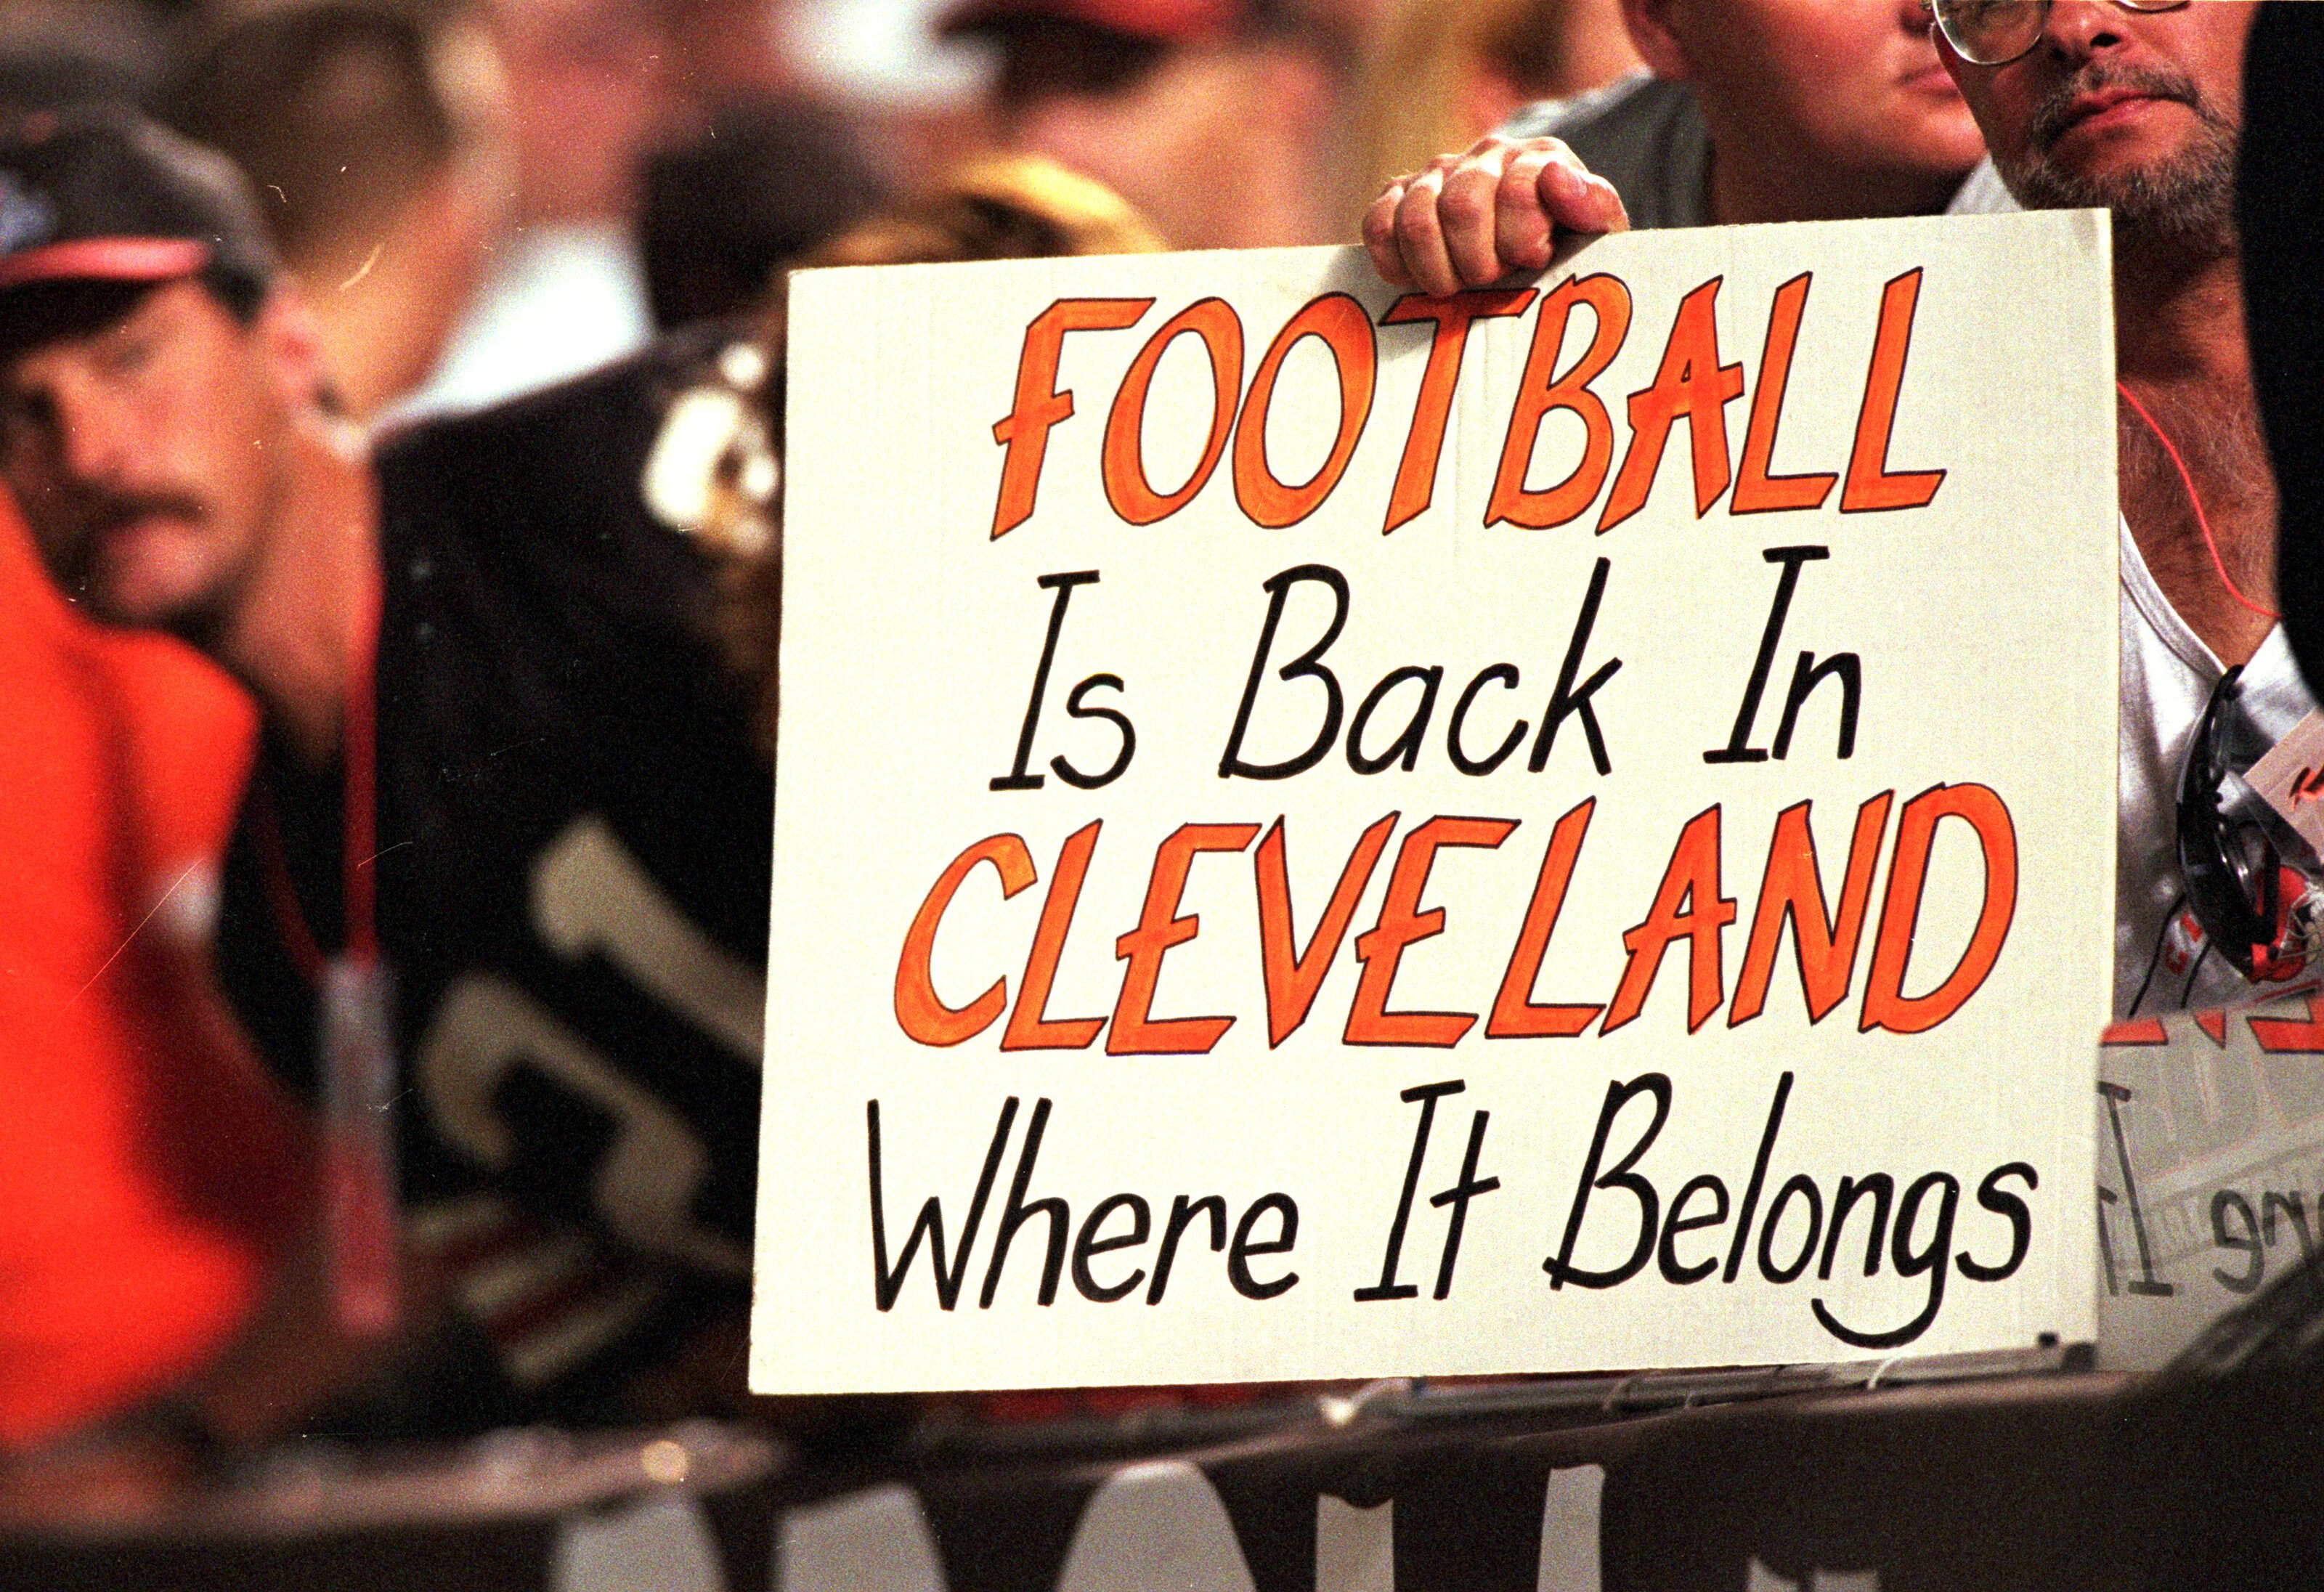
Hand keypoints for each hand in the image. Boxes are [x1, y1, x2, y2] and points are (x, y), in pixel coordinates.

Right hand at [1363, 134, 1628, 296]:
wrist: (1533, 257)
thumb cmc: (1568, 253)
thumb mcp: (1600, 236)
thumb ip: (1594, 207)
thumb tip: (1557, 179)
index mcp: (1540, 158)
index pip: (1518, 192)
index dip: (1520, 242)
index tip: (1532, 261)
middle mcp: (1487, 156)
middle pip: (1462, 208)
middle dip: (1477, 263)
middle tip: (1490, 281)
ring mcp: (1438, 175)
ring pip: (1417, 220)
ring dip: (1437, 269)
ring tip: (1458, 284)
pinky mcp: (1398, 197)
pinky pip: (1377, 225)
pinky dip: (1396, 262)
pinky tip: (1421, 277)